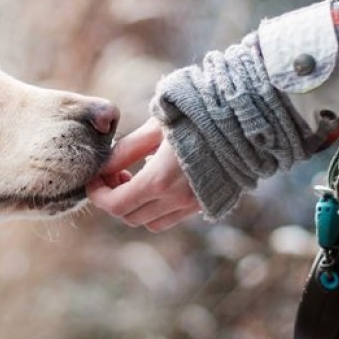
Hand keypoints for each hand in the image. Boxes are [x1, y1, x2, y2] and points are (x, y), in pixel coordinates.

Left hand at [86, 118, 201, 231]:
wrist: (245, 120)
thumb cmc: (196, 116)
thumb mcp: (154, 128)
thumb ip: (125, 150)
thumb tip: (102, 167)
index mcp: (159, 180)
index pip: (115, 205)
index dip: (97, 195)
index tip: (93, 179)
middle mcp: (176, 199)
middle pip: (129, 217)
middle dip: (113, 198)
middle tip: (114, 173)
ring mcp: (193, 205)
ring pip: (150, 222)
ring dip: (135, 206)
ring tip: (134, 177)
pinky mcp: (206, 204)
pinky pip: (171, 218)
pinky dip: (156, 208)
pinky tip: (157, 180)